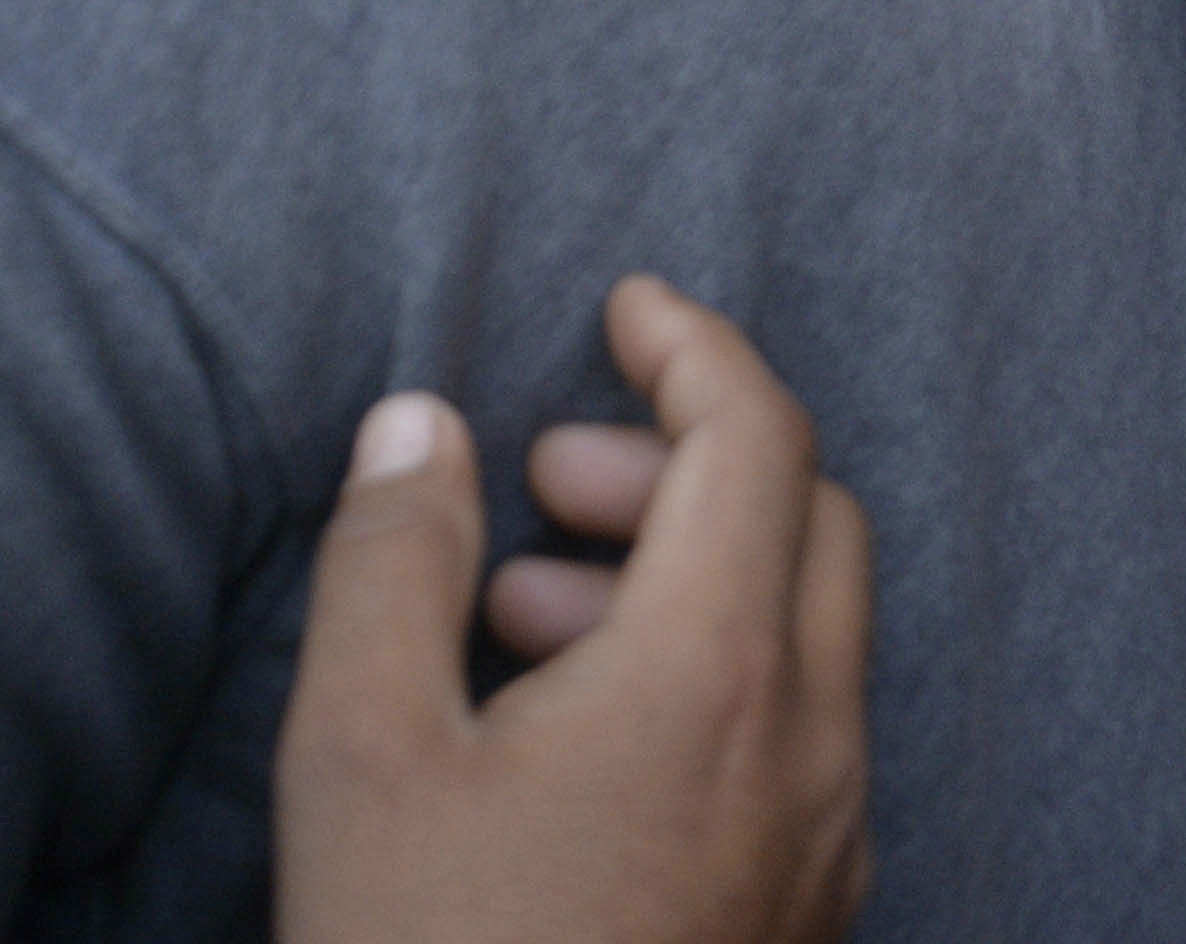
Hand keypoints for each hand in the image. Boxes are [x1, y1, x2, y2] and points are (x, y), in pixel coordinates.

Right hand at [276, 279, 872, 943]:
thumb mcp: (360, 759)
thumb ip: (394, 564)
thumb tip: (418, 423)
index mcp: (721, 678)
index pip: (760, 438)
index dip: (693, 344)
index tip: (622, 303)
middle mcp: (811, 750)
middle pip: (807, 525)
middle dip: (681, 465)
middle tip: (543, 481)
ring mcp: (824, 848)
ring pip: (805, 640)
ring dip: (686, 580)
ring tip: (523, 617)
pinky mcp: (803, 922)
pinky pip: (794, 743)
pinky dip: (711, 682)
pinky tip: (575, 737)